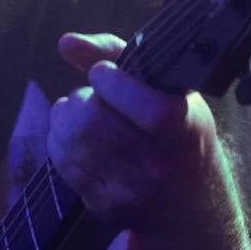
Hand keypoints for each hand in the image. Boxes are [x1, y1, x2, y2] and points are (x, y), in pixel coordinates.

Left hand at [49, 33, 219, 233]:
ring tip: (77, 114)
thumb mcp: (169, 91)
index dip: (113, 83)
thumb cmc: (179, 134)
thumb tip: (65, 42)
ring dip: (63, 120)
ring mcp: (130, 191)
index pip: (148, 109)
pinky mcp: (105, 208)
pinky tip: (74, 139)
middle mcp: (158, 165)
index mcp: (184, 130)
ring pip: (71, 145)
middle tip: (87, 97)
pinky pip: (64, 167)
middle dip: (78, 101)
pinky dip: (59, 144)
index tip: (102, 73)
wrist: (191, 204)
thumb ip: (119, 56)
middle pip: (92, 125)